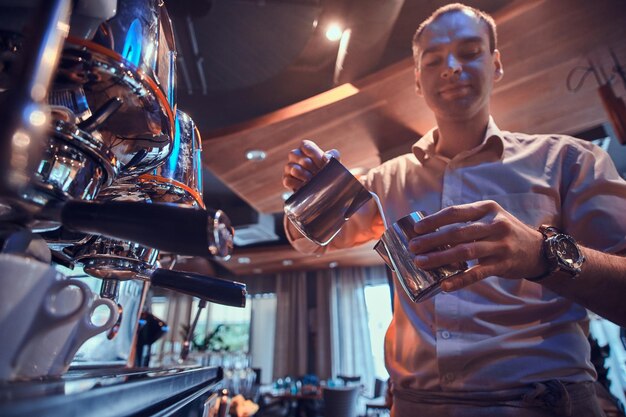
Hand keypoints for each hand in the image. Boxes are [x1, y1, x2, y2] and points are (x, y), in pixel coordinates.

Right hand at [282, 139, 339, 191]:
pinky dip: (296, 184)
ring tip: (311, 179)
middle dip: (306, 163)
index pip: (304, 145)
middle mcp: (296, 157)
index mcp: (307, 150)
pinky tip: (305, 187)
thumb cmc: (329, 174)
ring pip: (289, 167)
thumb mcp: (334, 164)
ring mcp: (290, 169)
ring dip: (302, 174)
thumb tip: (326, 156)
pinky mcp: (287, 180)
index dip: (312, 153)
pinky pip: (287, 180)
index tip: (320, 162)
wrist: (326, 191)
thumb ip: (333, 155)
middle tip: (316, 172)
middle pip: (293, 153)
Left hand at [408, 200, 547, 290]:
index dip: (434, 220)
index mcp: (487, 208)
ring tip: (421, 263)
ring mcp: (500, 245)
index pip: (455, 212)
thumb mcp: (489, 218)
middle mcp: (495, 224)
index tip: (417, 228)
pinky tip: (444, 285)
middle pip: (457, 232)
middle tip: (413, 248)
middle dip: (432, 240)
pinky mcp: (503, 264)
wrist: (537, 250)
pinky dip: (459, 280)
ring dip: (440, 258)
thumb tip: (430, 231)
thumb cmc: (504, 232)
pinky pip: (477, 274)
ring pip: (464, 252)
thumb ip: (466, 221)